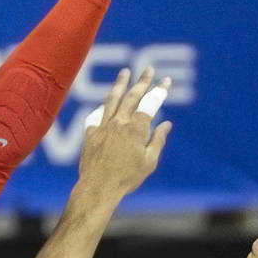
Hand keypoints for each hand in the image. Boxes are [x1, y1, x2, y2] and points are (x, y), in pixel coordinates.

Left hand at [79, 68, 172, 198]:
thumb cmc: (127, 178)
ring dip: (119, 85)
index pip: (150, 103)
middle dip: (142, 81)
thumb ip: (157, 140)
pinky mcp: (91, 134)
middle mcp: (118, 123)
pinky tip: (104, 105)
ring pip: (112, 100)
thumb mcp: (149, 162)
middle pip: (132, 96)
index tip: (165, 80)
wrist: (98, 187)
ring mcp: (103, 126)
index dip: (159, 90)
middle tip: (148, 69)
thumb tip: (166, 124)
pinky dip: (102, 109)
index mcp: (135, 129)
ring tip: (124, 73)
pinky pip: (96, 116)